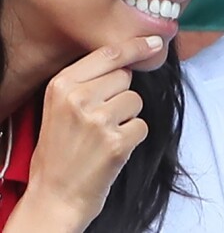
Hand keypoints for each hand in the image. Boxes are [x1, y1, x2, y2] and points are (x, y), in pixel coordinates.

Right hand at [6, 35, 162, 231]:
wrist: (54, 197)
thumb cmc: (60, 149)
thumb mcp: (60, 105)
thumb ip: (88, 79)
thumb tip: (130, 56)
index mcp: (62, 85)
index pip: (109, 54)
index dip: (136, 46)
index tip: (154, 42)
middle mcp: (79, 99)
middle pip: (125, 76)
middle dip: (120, 94)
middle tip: (99, 118)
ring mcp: (98, 121)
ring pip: (135, 100)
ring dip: (127, 117)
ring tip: (103, 135)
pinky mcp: (116, 143)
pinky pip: (142, 125)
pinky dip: (133, 138)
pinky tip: (112, 149)